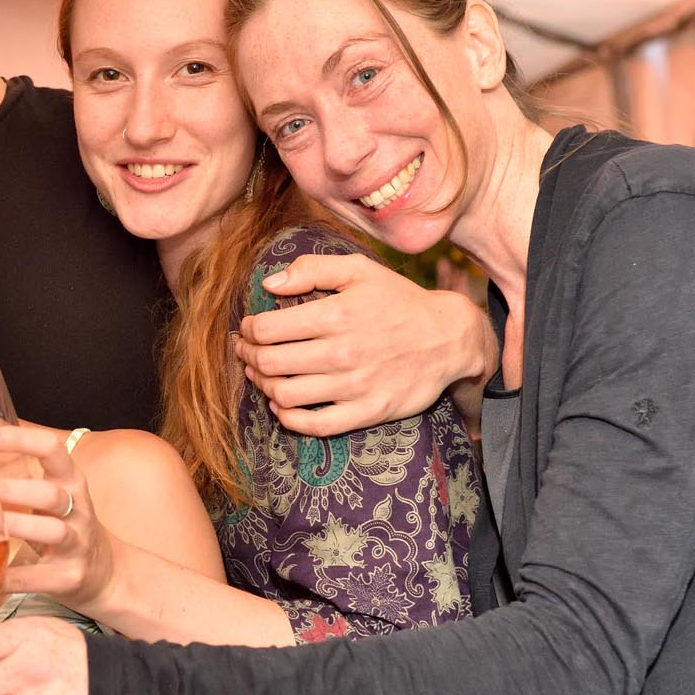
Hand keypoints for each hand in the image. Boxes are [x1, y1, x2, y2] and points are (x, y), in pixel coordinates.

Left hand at [0, 425, 114, 610]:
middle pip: (49, 494)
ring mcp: (77, 543)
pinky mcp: (70, 576)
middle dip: (9, 489)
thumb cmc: (66, 527)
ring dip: (11, 524)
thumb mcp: (54, 497)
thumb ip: (21, 483)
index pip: (52, 450)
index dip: (20, 440)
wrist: (105, 572)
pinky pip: (38, 576)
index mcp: (71, 482)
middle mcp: (78, 509)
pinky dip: (10, 576)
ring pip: (50, 530)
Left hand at [233, 253, 494, 436]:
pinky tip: (281, 406)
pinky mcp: (367, 412)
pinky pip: (314, 426)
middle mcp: (342, 353)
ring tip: (261, 375)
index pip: (267, 330)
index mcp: (336, 315)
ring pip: (285, 395)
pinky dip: (288, 419)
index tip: (247, 328)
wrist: (449, 338)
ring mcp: (355, 386)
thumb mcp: (361, 271)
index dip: (248, 330)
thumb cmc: (399, 301)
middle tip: (245, 352)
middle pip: (270, 363)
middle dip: (248, 356)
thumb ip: (313, 268)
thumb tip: (269, 284)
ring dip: (263, 385)